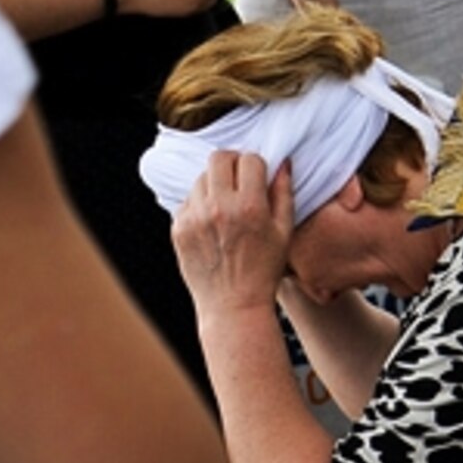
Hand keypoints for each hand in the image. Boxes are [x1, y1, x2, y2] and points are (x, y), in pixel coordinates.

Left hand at [171, 152, 297, 323]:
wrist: (232, 305)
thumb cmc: (264, 269)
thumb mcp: (284, 231)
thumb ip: (283, 193)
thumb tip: (283, 162)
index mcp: (249, 206)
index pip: (249, 159)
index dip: (257, 164)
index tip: (259, 174)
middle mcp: (219, 208)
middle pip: (219, 158)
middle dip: (232, 162)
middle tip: (239, 176)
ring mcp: (194, 218)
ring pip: (201, 178)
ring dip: (215, 183)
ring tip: (226, 203)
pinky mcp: (178, 229)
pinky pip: (187, 201)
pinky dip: (200, 204)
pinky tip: (213, 221)